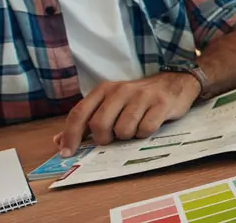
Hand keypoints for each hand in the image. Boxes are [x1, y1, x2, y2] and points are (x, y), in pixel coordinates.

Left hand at [56, 73, 200, 155]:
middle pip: (100, 125)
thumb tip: (58, 140)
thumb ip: (87, 119)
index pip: (80, 113)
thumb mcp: (111, 102)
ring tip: (134, 129)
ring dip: (128, 136)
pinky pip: (146, 129)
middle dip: (104, 139)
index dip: (70, 135)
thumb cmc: (139, 97)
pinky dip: (145, 133)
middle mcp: (121, 90)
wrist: (176, 82)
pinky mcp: (161, 104)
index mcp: (105, 89)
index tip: (67, 153)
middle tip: (113, 139)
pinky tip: (148, 126)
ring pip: (123, 130)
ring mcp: (142, 96)